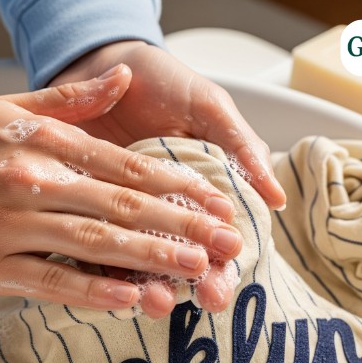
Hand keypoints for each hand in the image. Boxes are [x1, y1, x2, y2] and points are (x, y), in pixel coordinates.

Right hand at [0, 65, 242, 313]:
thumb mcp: (8, 108)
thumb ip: (72, 102)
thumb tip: (124, 80)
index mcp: (44, 144)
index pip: (128, 168)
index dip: (180, 187)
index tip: (218, 203)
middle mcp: (33, 181)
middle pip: (123, 207)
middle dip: (183, 227)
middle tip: (228, 243)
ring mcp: (11, 226)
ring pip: (95, 245)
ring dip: (151, 259)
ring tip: (198, 272)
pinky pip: (50, 281)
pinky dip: (93, 291)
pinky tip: (130, 298)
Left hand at [50, 42, 285, 315]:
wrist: (102, 60)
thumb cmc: (163, 81)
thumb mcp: (207, 108)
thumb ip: (239, 148)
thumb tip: (276, 197)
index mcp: (197, 194)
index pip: (212, 241)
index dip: (219, 267)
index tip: (222, 286)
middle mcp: (160, 212)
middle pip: (177, 261)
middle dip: (190, 286)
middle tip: (200, 301)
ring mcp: (121, 215)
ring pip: (136, 261)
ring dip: (148, 287)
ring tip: (157, 301)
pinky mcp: (84, 211)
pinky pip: (90, 246)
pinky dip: (100, 268)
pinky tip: (110, 286)